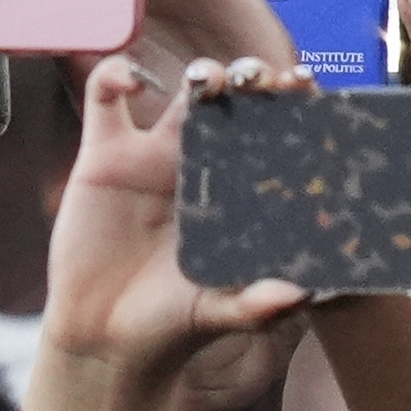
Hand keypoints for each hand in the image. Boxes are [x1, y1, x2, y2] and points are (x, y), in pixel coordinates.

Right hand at [26, 56, 307, 410]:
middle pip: (236, 99)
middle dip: (252, 77)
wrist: (106, 337)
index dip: (291, 105)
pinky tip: (130, 81)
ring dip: (202, 73)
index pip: (273, 133)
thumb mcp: (218, 313)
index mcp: (238, 190)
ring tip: (210, 80)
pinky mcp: (103, 156)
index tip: (307, 86)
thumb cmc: (172, 322)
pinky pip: (105, 99)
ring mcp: (152, 154)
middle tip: (261, 79)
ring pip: (183, 91)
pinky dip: (114, 74)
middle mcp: (203, 163)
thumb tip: (302, 294)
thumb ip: (257, 305)